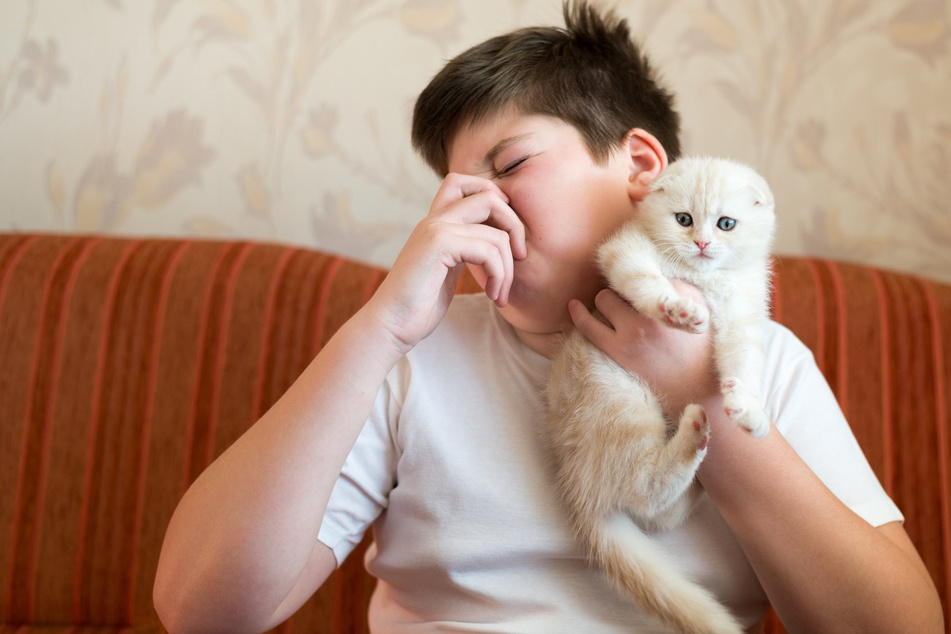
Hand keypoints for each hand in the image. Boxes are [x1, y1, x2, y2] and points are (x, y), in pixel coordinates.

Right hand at [367, 173, 525, 353]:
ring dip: (508, 267)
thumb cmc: (418, 307)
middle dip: (515, 226)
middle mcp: (434, 220)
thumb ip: (465, 252)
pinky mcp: (438, 244)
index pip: (466, 184)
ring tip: (500, 292)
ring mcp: (435, 229)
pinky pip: (488, 251)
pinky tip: (492, 295)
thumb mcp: (447, 271)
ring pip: (496, 232)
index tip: (507, 236)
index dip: (497, 199)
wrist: (390, 325)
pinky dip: (498, 275)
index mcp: (436, 223)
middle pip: (490, 196)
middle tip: (520, 258)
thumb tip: (496, 246)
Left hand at [568, 284, 718, 415]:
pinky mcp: (619, 349)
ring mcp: (635, 330)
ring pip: (604, 298)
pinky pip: (588, 324)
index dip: (643, 282)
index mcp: (679, 297)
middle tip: (631, 304)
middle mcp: (656, 310)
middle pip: (623, 283)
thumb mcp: (699, 312)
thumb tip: (647, 275)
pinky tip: (573, 305)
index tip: (642, 287)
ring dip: (607, 302)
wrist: (696, 389)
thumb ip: (676, 289)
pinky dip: (578, 313)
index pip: (647, 275)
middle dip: (623, 290)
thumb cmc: (699, 349)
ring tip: (618, 313)